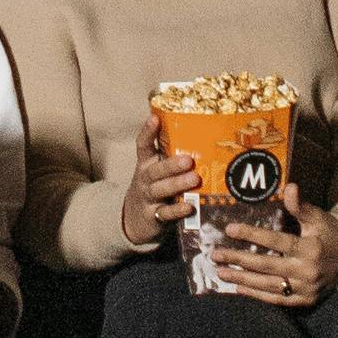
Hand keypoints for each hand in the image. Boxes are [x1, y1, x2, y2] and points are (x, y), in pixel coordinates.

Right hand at [120, 113, 193, 253]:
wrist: (135, 219)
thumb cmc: (155, 186)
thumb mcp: (157, 169)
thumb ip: (171, 155)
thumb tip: (202, 132)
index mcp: (146, 164)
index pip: (143, 146)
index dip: (148, 132)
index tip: (154, 118)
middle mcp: (145, 179)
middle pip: (155, 170)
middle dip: (171, 165)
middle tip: (188, 160)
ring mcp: (148, 198)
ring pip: (160, 190)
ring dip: (177, 184)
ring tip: (195, 179)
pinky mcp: (154, 217)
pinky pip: (165, 213)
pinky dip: (177, 211)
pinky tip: (189, 207)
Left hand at [211, 179, 337, 310]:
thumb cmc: (331, 235)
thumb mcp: (318, 218)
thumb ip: (301, 206)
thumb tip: (289, 187)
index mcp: (310, 249)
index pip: (276, 242)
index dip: (252, 235)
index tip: (229, 229)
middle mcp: (306, 271)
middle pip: (267, 266)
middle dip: (238, 260)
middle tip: (215, 255)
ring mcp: (305, 289)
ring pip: (268, 285)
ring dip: (242, 279)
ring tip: (220, 272)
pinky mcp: (304, 301)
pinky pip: (277, 299)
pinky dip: (257, 295)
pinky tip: (239, 288)